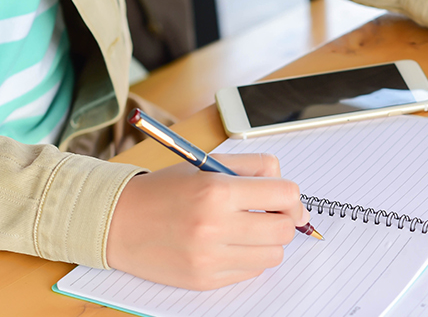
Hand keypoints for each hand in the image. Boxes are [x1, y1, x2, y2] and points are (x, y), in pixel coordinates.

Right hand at [107, 153, 309, 289]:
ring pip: (273, 255)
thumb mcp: (209, 164)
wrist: (117, 222)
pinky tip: (230, 245)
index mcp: (217, 190)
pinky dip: (249, 258)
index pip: (285, 195)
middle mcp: (214, 226)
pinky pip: (251, 272)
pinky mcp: (204, 280)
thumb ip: (255, 167)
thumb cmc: (166, 189)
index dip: (292, 197)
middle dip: (284, 219)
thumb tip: (293, 194)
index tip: (287, 199)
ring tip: (248, 229)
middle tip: (269, 214)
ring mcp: (209, 257)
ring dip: (268, 242)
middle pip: (284, 229)